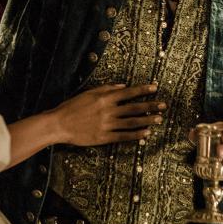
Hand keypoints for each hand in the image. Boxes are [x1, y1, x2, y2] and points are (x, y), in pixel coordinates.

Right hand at [50, 83, 164, 145]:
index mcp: (105, 98)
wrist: (59, 124)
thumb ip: (106, 88)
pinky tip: (146, 134)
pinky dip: (136, 135)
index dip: (143, 90)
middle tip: (163, 105)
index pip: (129, 92)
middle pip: (134, 107)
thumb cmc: (72, 107)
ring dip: (147, 120)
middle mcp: (108, 110)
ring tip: (159, 119)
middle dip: (150, 106)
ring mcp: (107, 125)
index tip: (155, 87)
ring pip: (132, 122)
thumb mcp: (89, 92)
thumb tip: (122, 86)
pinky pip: (123, 136)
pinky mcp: (104, 137)